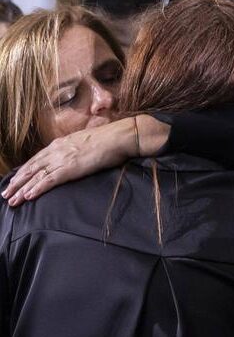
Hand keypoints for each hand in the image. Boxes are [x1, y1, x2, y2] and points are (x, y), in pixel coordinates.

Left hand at [2, 116, 154, 206]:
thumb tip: (73, 157)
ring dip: (22, 189)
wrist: (119, 137)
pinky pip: (49, 180)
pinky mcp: (70, 168)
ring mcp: (62, 159)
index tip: (15, 181)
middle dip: (17, 182)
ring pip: (36, 176)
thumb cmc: (108, 140)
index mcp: (60, 144)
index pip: (36, 160)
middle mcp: (56, 151)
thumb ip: (75, 150)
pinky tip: (28, 196)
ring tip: (12, 199)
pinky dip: (37, 188)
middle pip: (31, 168)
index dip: (24, 172)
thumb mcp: (86, 143)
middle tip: (6, 194)